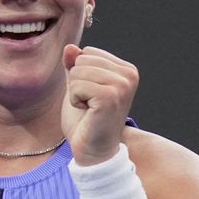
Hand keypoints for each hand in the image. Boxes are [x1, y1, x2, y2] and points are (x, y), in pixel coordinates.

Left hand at [61, 44, 138, 165]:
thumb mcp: (78, 86)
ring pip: (77, 71)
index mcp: (126, 69)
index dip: (81, 74)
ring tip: (89, 109)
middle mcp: (129, 74)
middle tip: (90, 104)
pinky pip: (76, 85)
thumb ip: (74, 65)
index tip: (92, 95)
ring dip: (75, 93)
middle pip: (82, 59)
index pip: (87, 52)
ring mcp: (122, 85)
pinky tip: (88, 113)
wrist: (93, 151)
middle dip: (77, 82)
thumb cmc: (86, 120)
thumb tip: (69, 47)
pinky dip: (75, 100)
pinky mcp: (111, 96)